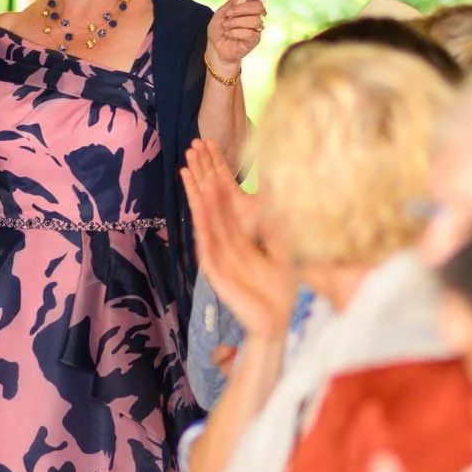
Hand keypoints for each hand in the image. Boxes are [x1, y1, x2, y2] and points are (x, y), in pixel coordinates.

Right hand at [180, 139, 295, 339]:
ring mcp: (217, 256)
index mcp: (239, 239)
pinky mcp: (215, 271)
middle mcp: (225, 244)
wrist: (276, 322)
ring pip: (205, 218)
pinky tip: (198, 204)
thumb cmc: (280, 292)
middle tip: (191, 149)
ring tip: (188, 169)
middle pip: (210, 203)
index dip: (216, 175)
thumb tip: (278, 198)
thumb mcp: (283, 250)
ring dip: (196, 193)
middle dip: (200, 176)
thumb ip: (276, 225)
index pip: (224, 201)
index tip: (209, 151)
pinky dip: (202, 222)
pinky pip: (206, 241)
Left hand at [207, 0, 267, 74]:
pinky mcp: (255, 40)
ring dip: (236, 23)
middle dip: (242, 9)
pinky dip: (236, 33)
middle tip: (228, 14)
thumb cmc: (218, 31)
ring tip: (226, 27)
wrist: (215, 49)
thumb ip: (231, 3)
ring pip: (254, 20)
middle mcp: (254, 16)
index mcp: (247, 8)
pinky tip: (229, 35)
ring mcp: (256, 28)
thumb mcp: (221, 14)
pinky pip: (250, 33)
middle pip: (259, 7)